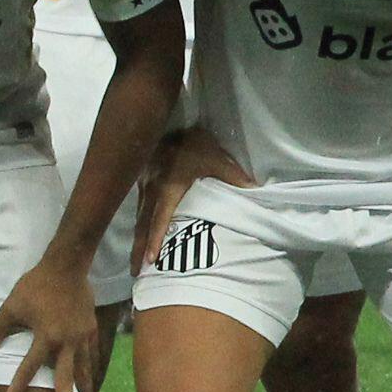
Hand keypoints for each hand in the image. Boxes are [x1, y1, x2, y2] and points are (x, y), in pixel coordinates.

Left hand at [0, 248, 103, 391]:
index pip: (28, 369)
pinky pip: (92, 358)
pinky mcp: (90, 330)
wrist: (67, 265)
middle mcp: (67, 343)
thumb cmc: (37, 285)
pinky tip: (92, 384)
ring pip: (85, 373)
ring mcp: (82, 337)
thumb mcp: (11, 306)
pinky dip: (92, 373)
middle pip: (68, 381)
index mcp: (46, 338)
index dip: (17, 388)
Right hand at [128, 126, 255, 273]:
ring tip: (136, 260)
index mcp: (168, 188)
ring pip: (139, 217)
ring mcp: (145, 186)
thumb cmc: (193, 142)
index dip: (155, 240)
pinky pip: (140, 207)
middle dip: (139, 249)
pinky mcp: (142, 181)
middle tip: (136, 272)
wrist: (167, 120)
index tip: (150, 260)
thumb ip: (234, 176)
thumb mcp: (216, 157)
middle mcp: (152, 190)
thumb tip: (254, 191)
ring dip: (137, 239)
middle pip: (143, 224)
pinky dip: (139, 224)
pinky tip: (140, 234)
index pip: (160, 219)